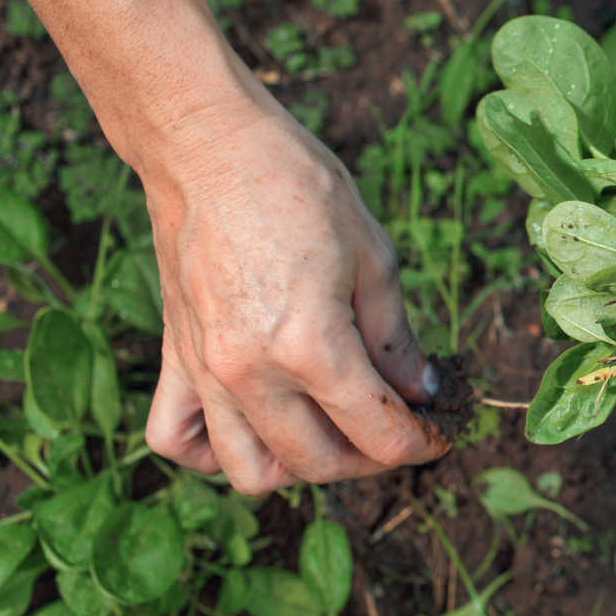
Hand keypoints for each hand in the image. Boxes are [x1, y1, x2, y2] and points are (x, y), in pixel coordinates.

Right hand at [142, 94, 447, 493]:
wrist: (209, 144)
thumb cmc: (297, 185)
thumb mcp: (374, 257)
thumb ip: (397, 339)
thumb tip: (422, 390)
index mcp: (311, 347)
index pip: (379, 436)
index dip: (422, 442)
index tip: (440, 430)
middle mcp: (251, 373)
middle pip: (320, 464)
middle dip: (372, 457)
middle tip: (396, 423)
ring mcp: (206, 371)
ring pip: (250, 471)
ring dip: (299, 464)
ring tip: (329, 428)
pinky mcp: (175, 357)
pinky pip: (178, 439)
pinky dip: (213, 449)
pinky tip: (254, 421)